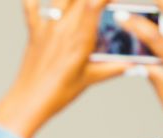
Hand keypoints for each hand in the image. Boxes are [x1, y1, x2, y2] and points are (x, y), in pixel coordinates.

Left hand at [0, 0, 132, 137]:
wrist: (29, 101)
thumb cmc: (58, 93)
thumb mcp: (90, 78)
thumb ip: (113, 67)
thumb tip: (133, 64)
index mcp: (81, 38)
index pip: (96, 3)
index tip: (113, 0)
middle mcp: (64, 27)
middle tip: (102, 3)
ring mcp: (47, 27)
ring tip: (79, 3)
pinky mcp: (34, 32)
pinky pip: (31, 7)